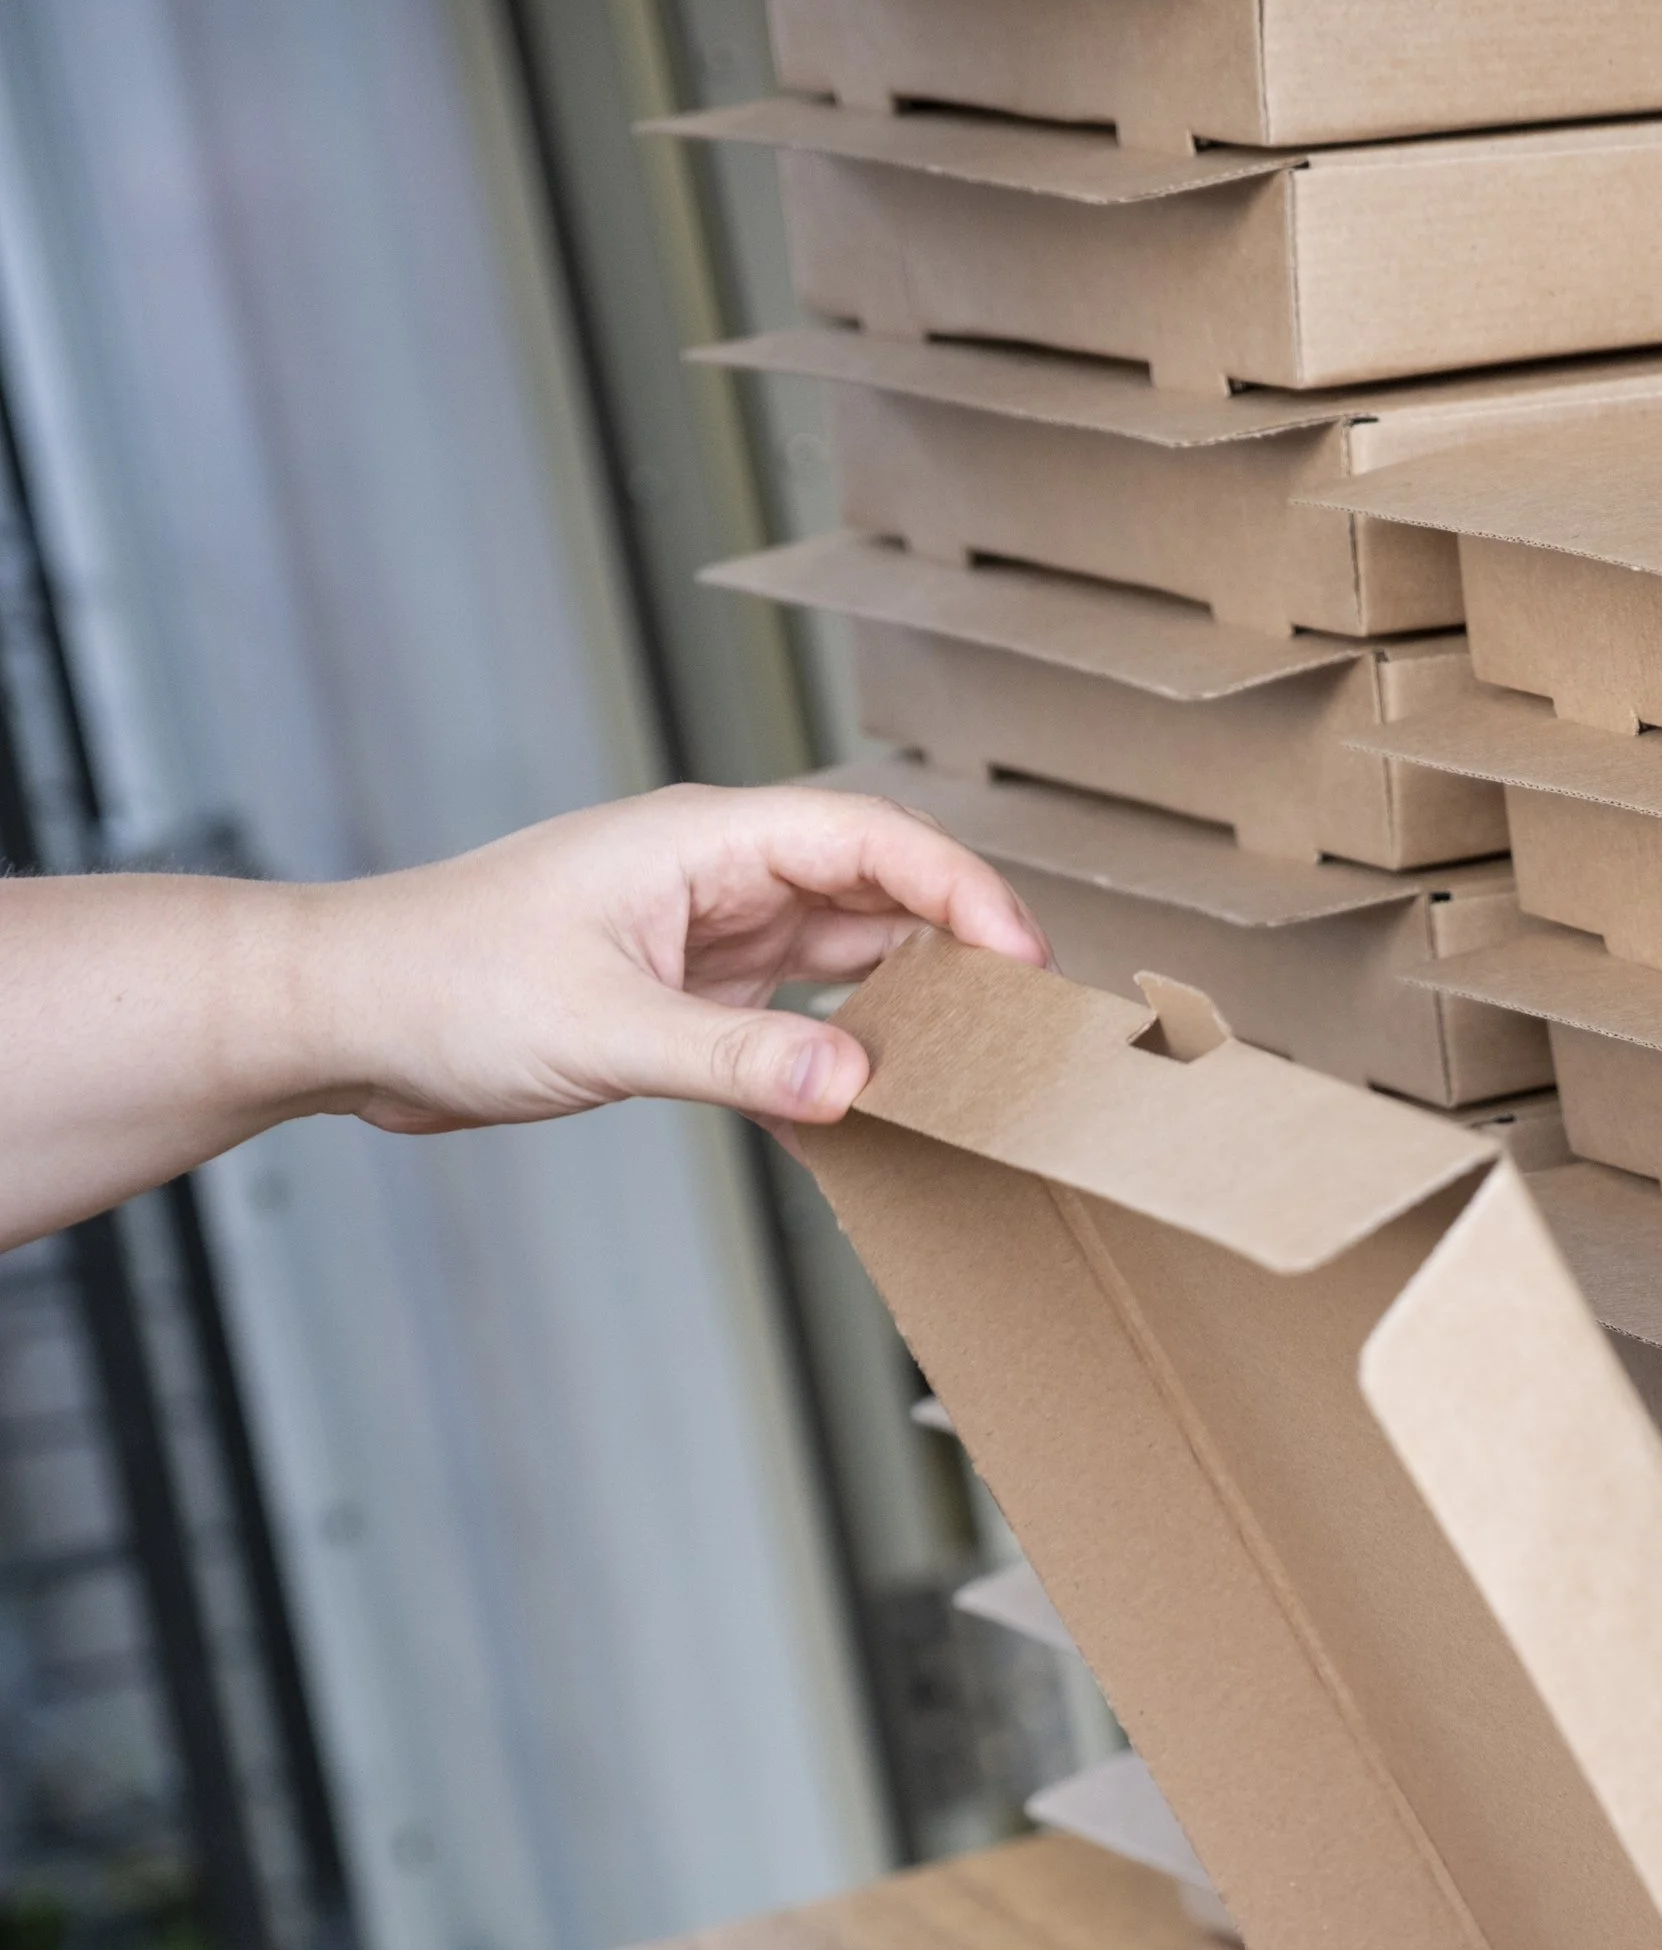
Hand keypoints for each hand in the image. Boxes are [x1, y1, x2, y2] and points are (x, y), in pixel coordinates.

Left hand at [307, 782, 1049, 1136]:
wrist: (350, 1017)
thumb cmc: (445, 985)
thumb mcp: (605, 1031)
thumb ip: (739, 1060)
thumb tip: (858, 1085)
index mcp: (702, 843)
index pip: (868, 838)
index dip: (960, 888)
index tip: (1022, 956)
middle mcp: (714, 879)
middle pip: (874, 891)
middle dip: (954, 946)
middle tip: (1022, 1023)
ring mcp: (702, 939)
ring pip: (841, 957)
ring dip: (901, 1008)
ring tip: (966, 1070)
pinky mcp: (682, 998)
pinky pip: (792, 1020)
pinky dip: (834, 1059)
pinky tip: (865, 1111)